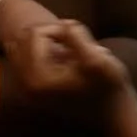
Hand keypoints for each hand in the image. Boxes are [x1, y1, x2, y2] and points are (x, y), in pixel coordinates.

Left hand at [7, 18, 130, 99]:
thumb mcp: (98, 60)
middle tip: (75, 46)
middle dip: (50, 35)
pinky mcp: (31, 90)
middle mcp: (25, 86)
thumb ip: (77, 36)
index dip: (60, 29)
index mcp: (37, 79)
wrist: (113, 114)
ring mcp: (26, 89)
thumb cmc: (109, 88)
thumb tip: (64, 23)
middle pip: (24, 38)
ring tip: (69, 54)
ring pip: (23, 46)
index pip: (36, 33)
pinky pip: (24, 58)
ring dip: (46, 43)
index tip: (81, 40)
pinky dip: (41, 52)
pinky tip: (62, 61)